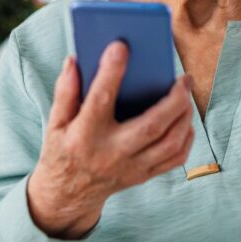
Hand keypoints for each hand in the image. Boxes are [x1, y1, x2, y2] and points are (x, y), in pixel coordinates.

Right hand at [27, 41, 194, 238]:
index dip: (111, 71)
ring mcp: (130, 168)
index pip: (100, 100)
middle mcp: (110, 154)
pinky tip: (185, 118)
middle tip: (184, 77)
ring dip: (184, 116)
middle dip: (174, 99)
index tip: (121, 46)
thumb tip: (75, 59)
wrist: (66, 196)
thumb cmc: (62, 150)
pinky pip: (175, 159)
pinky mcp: (143, 176)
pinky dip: (186, 137)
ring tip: (186, 93)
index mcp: (84, 136)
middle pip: (152, 125)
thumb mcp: (54, 122)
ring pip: (170, 143)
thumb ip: (65, 91)